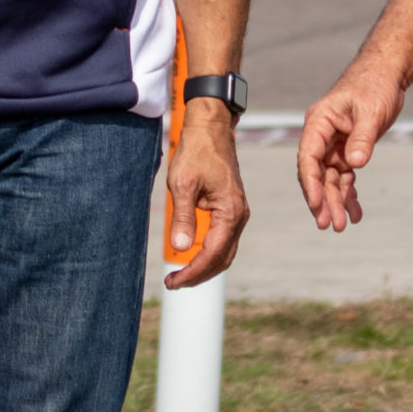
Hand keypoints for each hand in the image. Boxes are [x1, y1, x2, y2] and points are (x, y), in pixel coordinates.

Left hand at [165, 103, 247, 288]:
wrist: (210, 128)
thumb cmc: (196, 152)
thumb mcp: (182, 184)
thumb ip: (183, 217)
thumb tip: (180, 248)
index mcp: (231, 212)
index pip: (213, 254)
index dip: (193, 272)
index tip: (172, 281)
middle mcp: (239, 216)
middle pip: (222, 259)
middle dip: (199, 275)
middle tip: (173, 283)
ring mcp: (237, 212)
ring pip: (224, 251)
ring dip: (204, 266)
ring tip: (180, 275)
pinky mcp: (231, 209)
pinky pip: (223, 239)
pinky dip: (208, 253)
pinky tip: (191, 255)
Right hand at [297, 58, 407, 231]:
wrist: (387, 74)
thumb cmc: (375, 85)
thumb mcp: (371, 111)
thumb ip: (362, 138)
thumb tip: (355, 165)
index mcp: (319, 122)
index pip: (308, 157)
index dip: (311, 183)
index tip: (317, 204)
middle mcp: (322, 136)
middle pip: (317, 173)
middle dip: (323, 199)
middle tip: (329, 225)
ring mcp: (335, 145)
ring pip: (331, 179)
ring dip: (336, 201)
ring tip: (342, 225)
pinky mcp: (349, 150)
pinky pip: (346, 177)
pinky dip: (350, 194)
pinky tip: (356, 214)